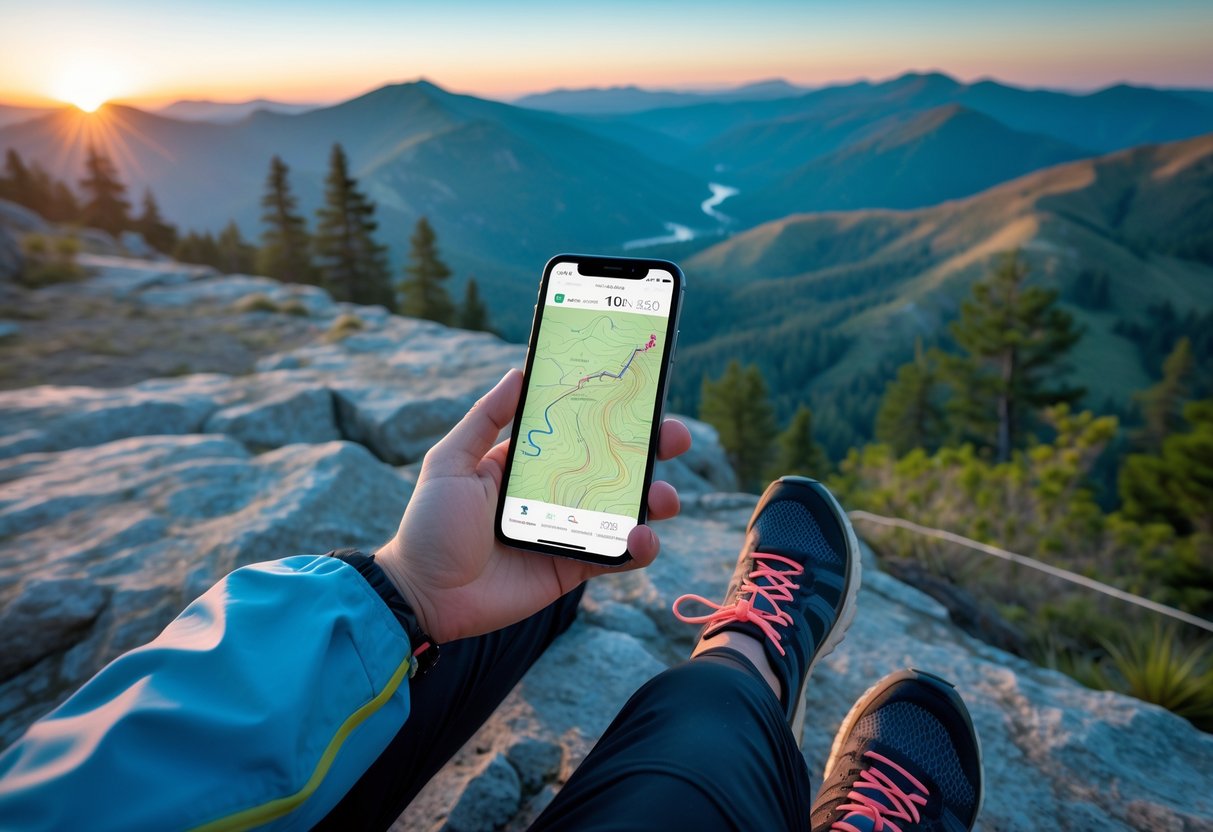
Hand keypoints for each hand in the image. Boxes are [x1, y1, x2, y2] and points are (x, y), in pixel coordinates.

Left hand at [376, 369, 691, 643]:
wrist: (425, 597)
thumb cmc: (430, 525)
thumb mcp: (450, 461)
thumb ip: (485, 418)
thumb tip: (519, 372)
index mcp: (527, 463)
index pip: (578, 429)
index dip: (610, 412)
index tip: (639, 394)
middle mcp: (554, 492)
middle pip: (614, 464)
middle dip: (651, 449)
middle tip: (675, 437)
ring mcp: (568, 530)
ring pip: (626, 508)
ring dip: (655, 498)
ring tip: (664, 498)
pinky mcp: (574, 567)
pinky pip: (618, 555)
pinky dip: (639, 546)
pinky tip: (641, 538)